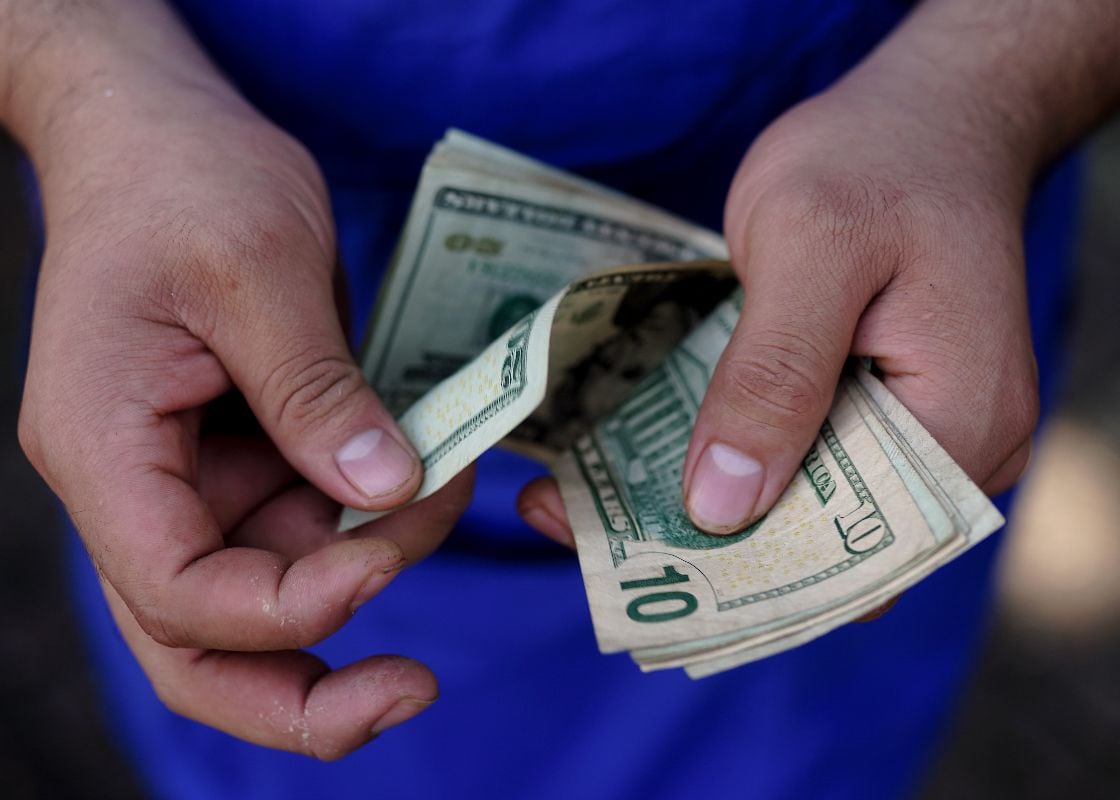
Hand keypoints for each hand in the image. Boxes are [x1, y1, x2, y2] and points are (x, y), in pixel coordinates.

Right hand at [18, 88, 472, 757]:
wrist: (159, 135)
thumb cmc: (186, 179)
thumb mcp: (257, 266)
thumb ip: (314, 389)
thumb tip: (387, 490)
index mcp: (101, 446)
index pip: (176, 590)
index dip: (285, 606)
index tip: (384, 552)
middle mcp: (133, 485)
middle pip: (197, 644)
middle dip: (301, 692)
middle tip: (413, 692)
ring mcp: (186, 480)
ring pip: (266, 595)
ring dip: (366, 572)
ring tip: (450, 496)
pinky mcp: (239, 459)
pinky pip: (302, 529)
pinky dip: (368, 526)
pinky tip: (430, 485)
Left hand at [520, 65, 1037, 542]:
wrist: (926, 118)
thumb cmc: (876, 161)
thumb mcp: (811, 246)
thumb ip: (773, 375)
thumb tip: (724, 508)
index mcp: (961, 426)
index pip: (855, 559)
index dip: (742, 577)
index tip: (625, 559)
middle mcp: (948, 455)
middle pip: (818, 548)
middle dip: (694, 548)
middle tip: (565, 518)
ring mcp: (908, 438)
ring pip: (795, 510)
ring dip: (690, 508)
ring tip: (572, 492)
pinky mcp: (866, 413)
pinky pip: (793, 462)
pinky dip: (718, 462)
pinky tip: (631, 451)